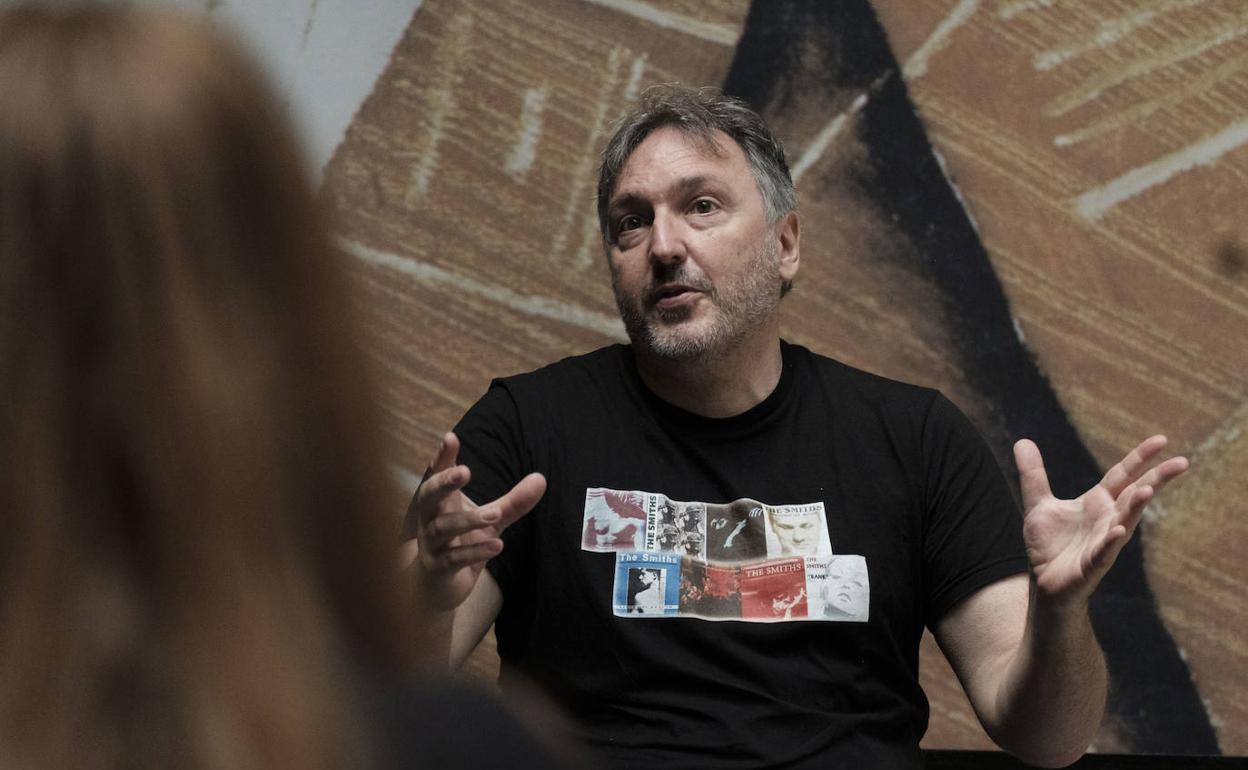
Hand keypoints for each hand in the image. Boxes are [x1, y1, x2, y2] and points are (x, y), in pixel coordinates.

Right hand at [405, 432, 545, 611]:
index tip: (451, 437)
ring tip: (495, 514)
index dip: (442, 457)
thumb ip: (514, 501)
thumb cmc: (463, 543)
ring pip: (443, 528)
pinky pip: (453, 559)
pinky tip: (497, 545)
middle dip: (444, 482)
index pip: (437, 474)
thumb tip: (541, 478)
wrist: (439, 588)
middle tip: (465, 471)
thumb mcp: (492, 520)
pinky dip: (475, 552)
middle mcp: (430, 519)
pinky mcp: (437, 569)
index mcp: (441, 502)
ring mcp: (431, 544)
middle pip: (427, 495)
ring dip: (469, 521)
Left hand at [1015, 434, 1187, 610]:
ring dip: (1135, 507)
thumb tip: (1022, 441)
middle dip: (1156, 479)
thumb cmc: (1049, 544)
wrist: (1044, 582)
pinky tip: (1118, 531)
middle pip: (1135, 494)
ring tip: (1147, 490)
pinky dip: (1111, 541)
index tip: (1162, 440)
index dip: (1140, 458)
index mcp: (1097, 502)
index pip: (1122, 474)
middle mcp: (1107, 519)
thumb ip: (1033, 474)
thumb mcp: (1037, 503)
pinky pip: (1105, 551)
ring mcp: (1104, 542)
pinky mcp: (1093, 564)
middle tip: (1182, 462)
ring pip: (1125, 521)